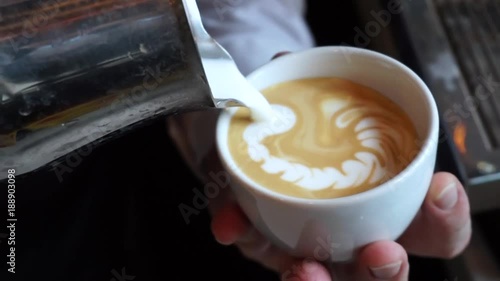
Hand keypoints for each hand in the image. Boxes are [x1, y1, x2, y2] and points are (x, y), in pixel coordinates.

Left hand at [165, 51, 471, 279]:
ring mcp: (307, 245)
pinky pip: (253, 246)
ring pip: (322, 278)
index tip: (439, 189)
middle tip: (382, 252)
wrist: (244, 146)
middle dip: (384, 270)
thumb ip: (304, 91)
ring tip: (305, 268)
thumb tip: (289, 63)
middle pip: (381, 272)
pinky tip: (231, 223)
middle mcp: (348, 235)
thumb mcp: (309, 108)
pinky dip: (240, 231)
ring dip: (315, 279)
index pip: (430, 228)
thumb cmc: (297, 134)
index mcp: (381, 208)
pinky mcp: (262, 243)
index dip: (445, 217)